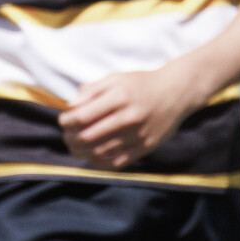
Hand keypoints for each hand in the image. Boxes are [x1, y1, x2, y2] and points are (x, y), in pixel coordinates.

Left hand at [58, 63, 206, 170]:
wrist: (176, 93)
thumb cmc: (141, 84)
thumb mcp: (116, 78)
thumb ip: (92, 90)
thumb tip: (70, 106)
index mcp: (119, 97)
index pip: (83, 116)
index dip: (67, 122)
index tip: (63, 121)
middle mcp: (129, 117)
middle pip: (89, 136)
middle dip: (71, 139)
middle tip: (67, 137)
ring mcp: (138, 134)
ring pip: (101, 152)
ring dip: (83, 152)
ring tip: (76, 148)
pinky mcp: (146, 147)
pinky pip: (118, 162)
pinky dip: (101, 162)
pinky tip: (93, 157)